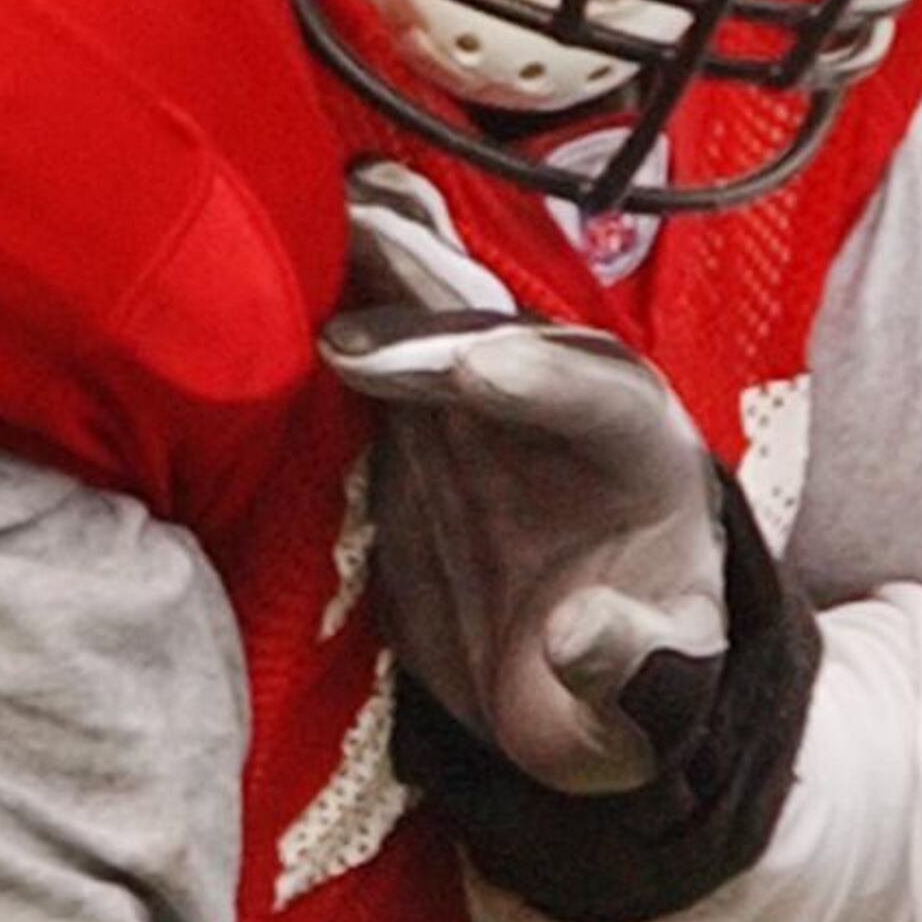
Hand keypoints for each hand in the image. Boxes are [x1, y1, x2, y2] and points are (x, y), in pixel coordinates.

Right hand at [329, 160, 731, 791]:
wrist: (574, 684)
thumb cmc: (632, 684)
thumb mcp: (651, 699)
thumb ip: (630, 667)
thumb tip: (580, 636)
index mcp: (640, 454)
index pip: (596, 395)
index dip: (536, 377)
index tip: (471, 370)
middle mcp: (562, 401)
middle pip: (503, 326)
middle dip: (432, 298)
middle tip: (353, 282)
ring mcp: (479, 402)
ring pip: (431, 312)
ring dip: (372, 266)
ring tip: (304, 222)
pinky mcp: (409, 419)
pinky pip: (369, 348)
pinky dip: (325, 301)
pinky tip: (271, 259)